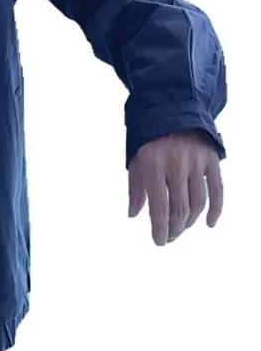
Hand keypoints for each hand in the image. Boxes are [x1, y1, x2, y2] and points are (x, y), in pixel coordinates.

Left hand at [127, 128, 222, 245]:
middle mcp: (176, 165)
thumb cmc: (148, 138)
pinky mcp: (212, 161)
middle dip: (174, 229)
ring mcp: (196, 163)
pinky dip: (215, 210)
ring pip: (197, 204)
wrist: (172, 109)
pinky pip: (216, 191)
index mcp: (152, 166)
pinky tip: (208, 224)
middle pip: (179, 209)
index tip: (159, 241)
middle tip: (170, 237)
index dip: (160, 229)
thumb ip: (135, 188)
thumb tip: (134, 215)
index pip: (158, 207)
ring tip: (182, 229)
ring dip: (190, 222)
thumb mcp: (135, 159)